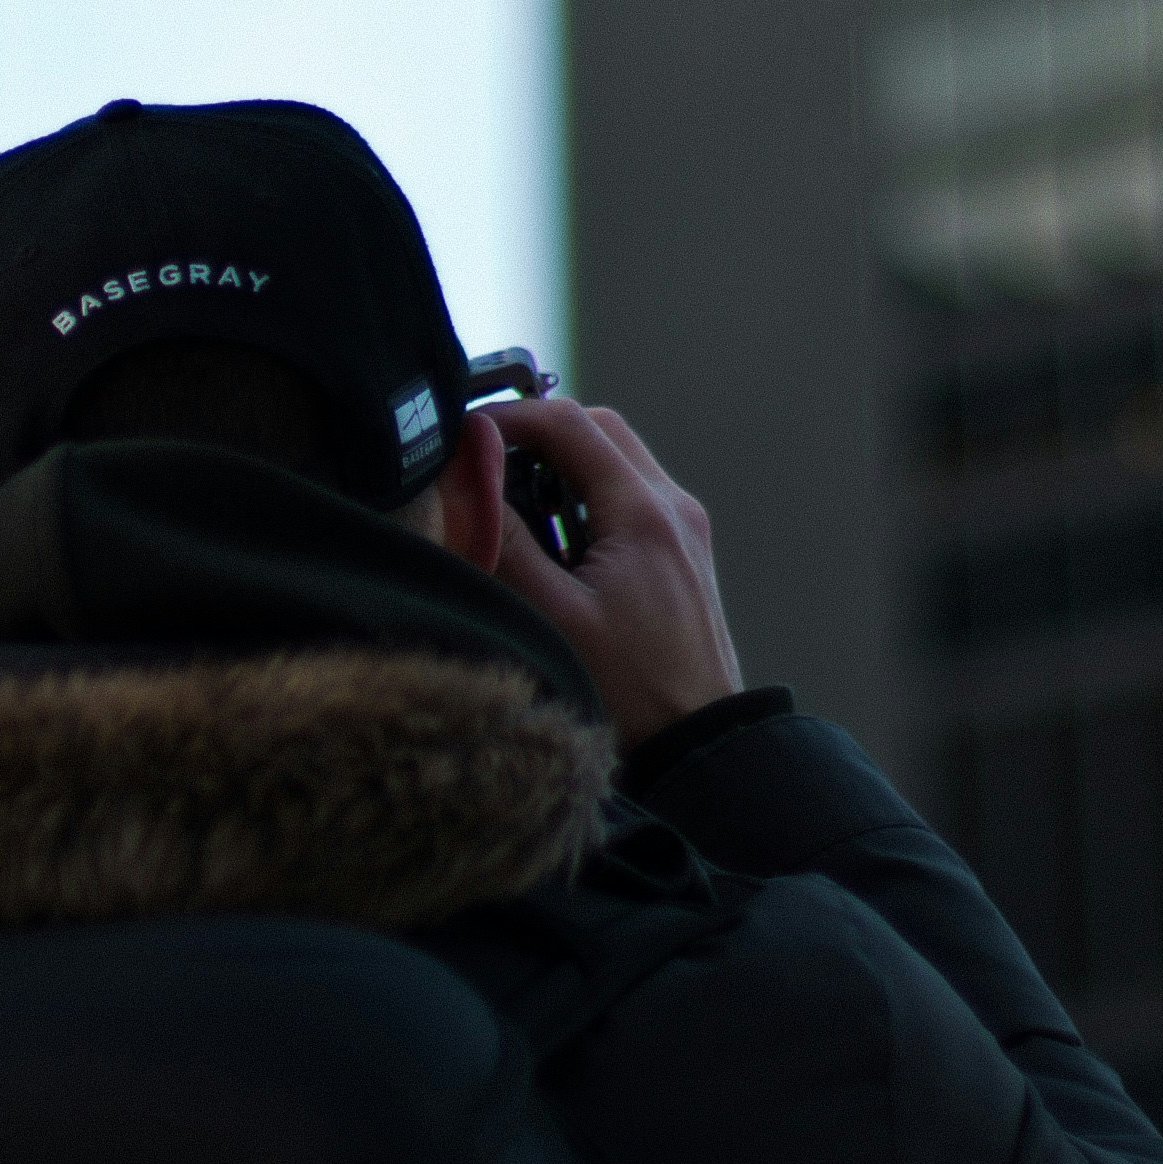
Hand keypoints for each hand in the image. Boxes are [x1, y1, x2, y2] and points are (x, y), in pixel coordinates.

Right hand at [472, 394, 739, 750]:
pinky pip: (630, 496)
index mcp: (643, 513)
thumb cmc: (630, 691)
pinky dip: (586, 498)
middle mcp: (672, 507)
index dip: (507, 419)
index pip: (568, 423)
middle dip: (536, 436)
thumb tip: (467, 480)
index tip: (463, 438)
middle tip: (486, 468)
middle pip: (597, 429)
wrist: (699, 744)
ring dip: (562, 468)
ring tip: (516, 511)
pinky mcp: (682, 552)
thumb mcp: (551, 617)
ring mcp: (683, 528)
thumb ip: (506, 540)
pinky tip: (556, 544)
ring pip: (614, 459)